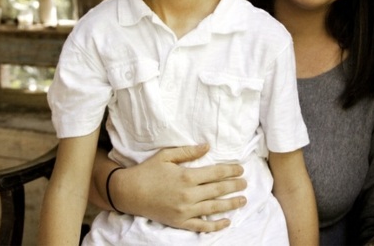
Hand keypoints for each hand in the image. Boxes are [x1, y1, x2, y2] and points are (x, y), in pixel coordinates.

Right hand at [106, 144, 246, 231]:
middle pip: (218, 190)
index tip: (240, 169)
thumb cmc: (147, 171)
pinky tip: (226, 222)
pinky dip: (215, 225)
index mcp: (187, 176)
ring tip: (243, 200)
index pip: (216, 173)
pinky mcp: (180, 222)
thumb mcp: (167, 156)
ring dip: (231, 204)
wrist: (128, 192)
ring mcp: (185, 210)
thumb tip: (207, 146)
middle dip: (234, 186)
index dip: (231, 170)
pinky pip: (201, 226)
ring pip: (214, 208)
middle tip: (245, 183)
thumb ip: (188, 152)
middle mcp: (188, 194)